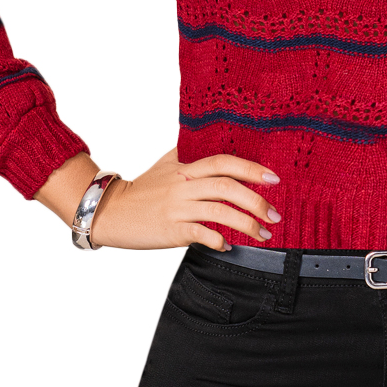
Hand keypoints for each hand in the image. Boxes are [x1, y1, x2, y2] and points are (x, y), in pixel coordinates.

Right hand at [87, 147, 280, 249]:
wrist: (111, 212)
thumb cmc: (143, 189)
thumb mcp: (167, 164)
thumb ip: (190, 153)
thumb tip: (214, 140)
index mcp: (186, 167)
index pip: (224, 162)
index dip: (251, 169)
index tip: (274, 179)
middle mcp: (183, 185)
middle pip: (226, 187)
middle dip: (256, 201)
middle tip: (275, 214)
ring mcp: (177, 208)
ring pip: (218, 211)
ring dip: (246, 223)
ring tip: (263, 233)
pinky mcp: (170, 230)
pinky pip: (201, 234)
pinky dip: (219, 240)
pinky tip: (229, 245)